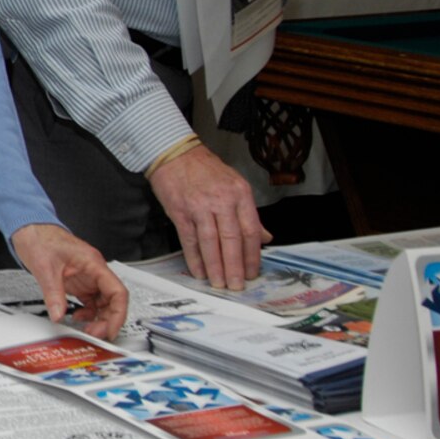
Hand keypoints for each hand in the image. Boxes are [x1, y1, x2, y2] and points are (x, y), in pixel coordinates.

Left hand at [10, 223, 129, 340]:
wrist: (29, 229)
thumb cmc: (40, 238)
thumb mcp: (45, 268)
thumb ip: (54, 294)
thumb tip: (59, 315)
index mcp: (93, 263)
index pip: (117, 291)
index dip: (118, 314)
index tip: (111, 329)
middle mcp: (94, 270)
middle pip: (113, 300)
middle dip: (108, 319)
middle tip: (97, 334)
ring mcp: (87, 276)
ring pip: (103, 302)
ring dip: (98, 318)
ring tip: (88, 330)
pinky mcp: (78, 281)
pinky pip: (90, 301)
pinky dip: (87, 312)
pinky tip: (78, 318)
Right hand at [147, 144, 270, 288]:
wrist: (174, 153)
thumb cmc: (205, 169)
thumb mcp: (235, 185)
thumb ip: (249, 213)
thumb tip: (265, 237)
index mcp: (240, 194)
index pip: (250, 231)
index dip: (252, 255)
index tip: (253, 273)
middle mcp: (222, 201)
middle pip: (232, 240)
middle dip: (235, 266)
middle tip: (237, 286)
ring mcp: (200, 206)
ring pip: (211, 242)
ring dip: (216, 266)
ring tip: (219, 284)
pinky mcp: (180, 211)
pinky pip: (189, 239)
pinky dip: (194, 257)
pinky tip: (199, 271)